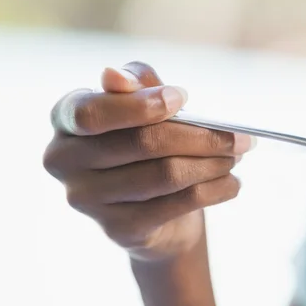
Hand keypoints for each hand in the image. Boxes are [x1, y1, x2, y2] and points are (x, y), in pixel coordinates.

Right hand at [43, 62, 255, 260]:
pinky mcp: (119, 229)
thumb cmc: (146, 144)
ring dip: (214, 164)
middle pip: (143, 143)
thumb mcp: (145, 104)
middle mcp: (64, 161)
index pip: (92, 113)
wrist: (153, 212)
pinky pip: (179, 204)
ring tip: (237, 156)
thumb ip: (137, 84)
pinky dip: (216, 190)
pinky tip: (233, 182)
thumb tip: (115, 75)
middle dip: (201, 137)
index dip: (141, 106)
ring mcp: (88, 200)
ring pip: (166, 175)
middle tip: (240, 136)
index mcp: (65, 119)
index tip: (184, 98)